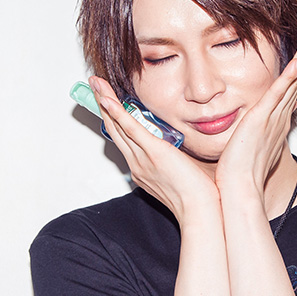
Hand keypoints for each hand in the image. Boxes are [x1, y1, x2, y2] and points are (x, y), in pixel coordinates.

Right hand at [89, 76, 218, 221]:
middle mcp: (138, 164)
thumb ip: (183, 159)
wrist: (202, 212)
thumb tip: (191, 150)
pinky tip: (107, 99)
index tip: (110, 101)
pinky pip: (130, 128)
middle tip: (94, 85)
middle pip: (115, 129)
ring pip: (118, 125)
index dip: (116, 118)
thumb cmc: (200, 198)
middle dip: (103, 104)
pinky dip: (117, 112)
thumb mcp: (187, 174)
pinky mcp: (153, 153)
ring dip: (105, 101)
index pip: (126, 138)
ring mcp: (143, 159)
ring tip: (96, 83)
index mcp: (144, 169)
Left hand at [215, 26, 296, 193]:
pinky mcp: (261, 120)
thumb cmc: (237, 173)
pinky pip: (277, 95)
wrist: (239, 189)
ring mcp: (272, 117)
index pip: (288, 90)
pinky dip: (289, 78)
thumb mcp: (245, 146)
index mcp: (273, 122)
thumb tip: (247, 126)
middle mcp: (277, 117)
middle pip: (296, 80)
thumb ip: (249, 133)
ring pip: (292, 81)